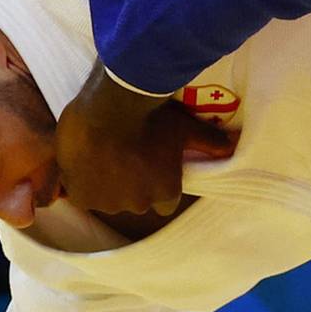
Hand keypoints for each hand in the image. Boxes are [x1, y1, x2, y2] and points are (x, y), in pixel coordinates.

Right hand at [54, 63, 236, 215]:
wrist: (110, 107)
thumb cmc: (153, 116)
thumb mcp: (185, 127)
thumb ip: (208, 142)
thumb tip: (230, 146)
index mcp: (166, 194)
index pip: (163, 201)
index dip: (154, 183)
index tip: (147, 166)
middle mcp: (139, 204)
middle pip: (134, 199)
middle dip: (129, 182)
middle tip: (122, 154)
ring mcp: (109, 203)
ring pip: (106, 198)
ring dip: (103, 182)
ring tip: (101, 154)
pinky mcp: (83, 197)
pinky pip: (81, 194)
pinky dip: (80, 181)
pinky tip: (82, 160)